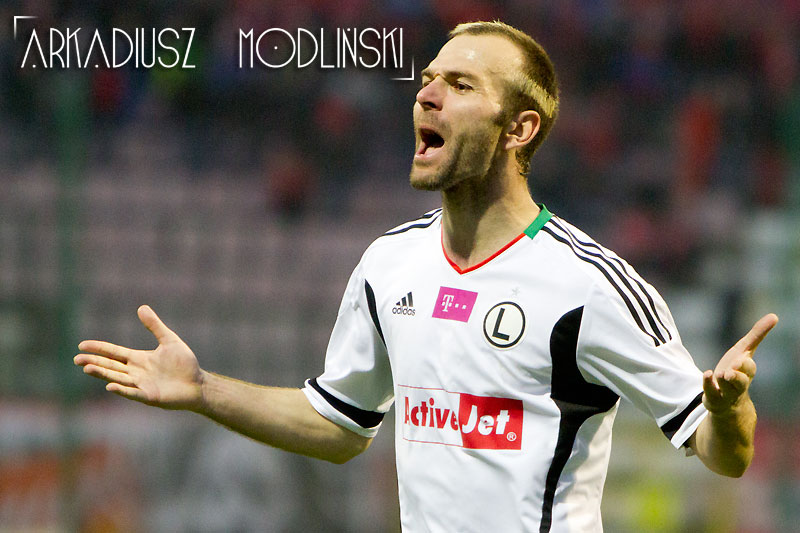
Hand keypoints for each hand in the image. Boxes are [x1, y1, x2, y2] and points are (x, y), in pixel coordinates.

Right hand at [74, 305, 203, 410]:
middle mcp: (136, 373)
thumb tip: (141, 307)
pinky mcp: (149, 396)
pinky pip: (133, 393)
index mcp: (139, 359)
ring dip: (103, 374)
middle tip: (76, 359)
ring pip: (117, 378)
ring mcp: (141, 385)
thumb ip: (155, 326)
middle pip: (111, 366)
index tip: (82, 345)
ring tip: (87, 368)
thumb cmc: (184, 364)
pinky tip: (110, 386)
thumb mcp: (169, 341)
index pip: (114, 353)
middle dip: (94, 362)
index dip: (99, 349)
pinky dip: (122, 390)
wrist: (198, 384)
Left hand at [702, 313, 777, 413]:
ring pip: (726, 388)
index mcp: (746, 372)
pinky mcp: (713, 398)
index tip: (742, 359)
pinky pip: (710, 392)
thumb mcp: (744, 352)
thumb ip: (757, 335)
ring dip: (723, 380)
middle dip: (737, 376)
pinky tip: (707, 374)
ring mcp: (725, 392)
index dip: (745, 364)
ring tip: (720, 374)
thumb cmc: (736, 371)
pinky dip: (708, 383)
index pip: (749, 368)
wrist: (728, 401)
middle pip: (741, 381)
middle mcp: (738, 384)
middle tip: (731, 370)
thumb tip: (774, 315)